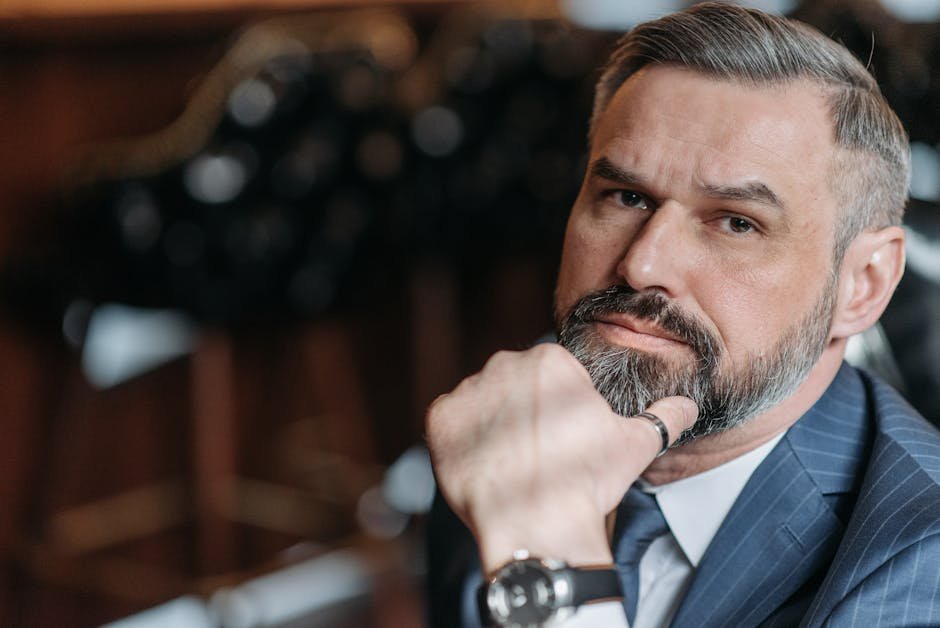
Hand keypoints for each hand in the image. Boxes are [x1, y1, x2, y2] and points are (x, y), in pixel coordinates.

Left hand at [426, 343, 696, 573]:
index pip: (550, 376)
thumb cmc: (587, 481)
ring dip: (493, 425)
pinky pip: (450, 423)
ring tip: (511, 464)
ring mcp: (469, 390)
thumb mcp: (635, 445)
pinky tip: (486, 465)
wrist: (538, 524)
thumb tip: (686, 407)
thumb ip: (663, 418)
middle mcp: (504, 364)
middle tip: (537, 453)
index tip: (561, 438)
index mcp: (549, 360)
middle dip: (523, 412)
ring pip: (482, 403)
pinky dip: (462, 441)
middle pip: (513, 385)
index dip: (557, 410)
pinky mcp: (440, 419)